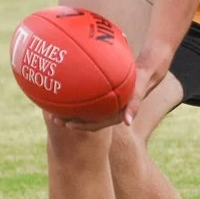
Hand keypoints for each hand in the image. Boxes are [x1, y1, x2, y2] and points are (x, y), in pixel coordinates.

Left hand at [43, 42, 166, 131]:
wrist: (147, 72)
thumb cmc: (142, 79)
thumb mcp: (139, 90)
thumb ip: (134, 105)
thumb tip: (128, 123)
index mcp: (115, 117)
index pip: (94, 125)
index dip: (79, 126)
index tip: (66, 124)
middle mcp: (107, 113)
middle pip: (84, 120)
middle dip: (68, 120)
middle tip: (53, 118)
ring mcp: (104, 105)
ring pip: (83, 110)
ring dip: (69, 109)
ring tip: (52, 105)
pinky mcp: (102, 97)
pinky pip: (86, 99)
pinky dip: (76, 96)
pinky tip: (64, 89)